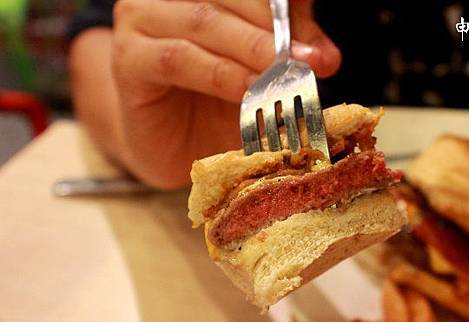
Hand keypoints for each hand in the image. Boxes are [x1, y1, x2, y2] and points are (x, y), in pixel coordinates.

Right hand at [111, 0, 340, 188]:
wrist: (176, 147)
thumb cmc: (220, 104)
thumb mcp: (262, 73)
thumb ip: (288, 53)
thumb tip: (325, 55)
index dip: (287, 8)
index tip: (323, 44)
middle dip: (278, 29)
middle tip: (314, 60)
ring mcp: (141, 20)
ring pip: (206, 23)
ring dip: (252, 50)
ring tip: (285, 77)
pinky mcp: (128, 59)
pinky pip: (179, 59)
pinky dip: (219, 74)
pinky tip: (247, 92)